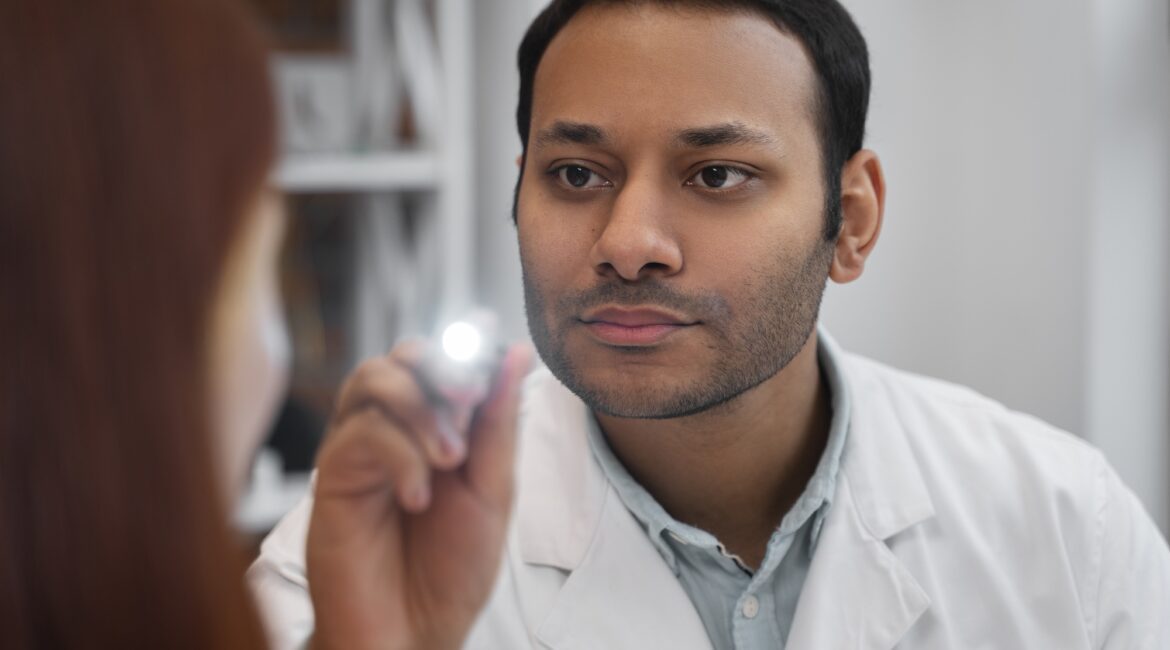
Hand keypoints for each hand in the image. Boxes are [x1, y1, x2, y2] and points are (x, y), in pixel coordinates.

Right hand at [305, 341, 532, 649]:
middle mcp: (394, 429)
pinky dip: (399, 455)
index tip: (492, 339)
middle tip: (469, 397)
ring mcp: (360, 449)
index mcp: (438, 427)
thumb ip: (499, 424)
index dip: (467, 346)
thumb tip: (516, 355)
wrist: (414, 631)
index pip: (444, 361)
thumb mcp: (493, 491)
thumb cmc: (451, 569)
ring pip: (371, 379)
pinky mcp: (333, 476)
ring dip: (418, 406)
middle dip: (440, 364)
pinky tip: (418, 496)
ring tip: (450, 456)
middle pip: (401, 356)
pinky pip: (360, 434)